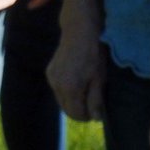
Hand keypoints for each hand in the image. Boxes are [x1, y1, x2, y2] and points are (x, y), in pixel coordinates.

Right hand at [47, 0, 106, 121]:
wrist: (79, 31)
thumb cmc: (94, 54)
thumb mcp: (99, 78)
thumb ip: (96, 100)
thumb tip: (96, 118)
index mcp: (70, 88)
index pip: (76, 114)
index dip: (87, 117)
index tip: (96, 112)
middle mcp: (56, 86)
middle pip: (67, 109)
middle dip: (79, 110)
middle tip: (93, 104)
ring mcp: (51, 79)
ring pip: (61, 100)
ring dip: (73, 101)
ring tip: (86, 91)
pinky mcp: (50, 72)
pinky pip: (58, 90)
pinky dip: (67, 92)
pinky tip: (76, 81)